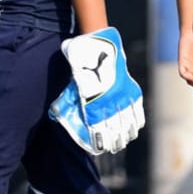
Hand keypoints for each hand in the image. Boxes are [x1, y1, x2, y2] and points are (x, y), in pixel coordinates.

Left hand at [49, 27, 145, 153]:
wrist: (98, 44)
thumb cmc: (80, 62)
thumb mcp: (71, 81)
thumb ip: (66, 99)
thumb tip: (55, 114)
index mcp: (92, 103)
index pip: (97, 129)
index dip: (99, 141)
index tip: (99, 149)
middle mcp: (108, 103)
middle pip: (114, 129)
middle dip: (113, 141)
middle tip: (113, 148)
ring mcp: (122, 97)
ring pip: (127, 123)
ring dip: (126, 134)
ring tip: (124, 141)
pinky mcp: (132, 90)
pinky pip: (137, 110)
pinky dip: (137, 121)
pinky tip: (136, 128)